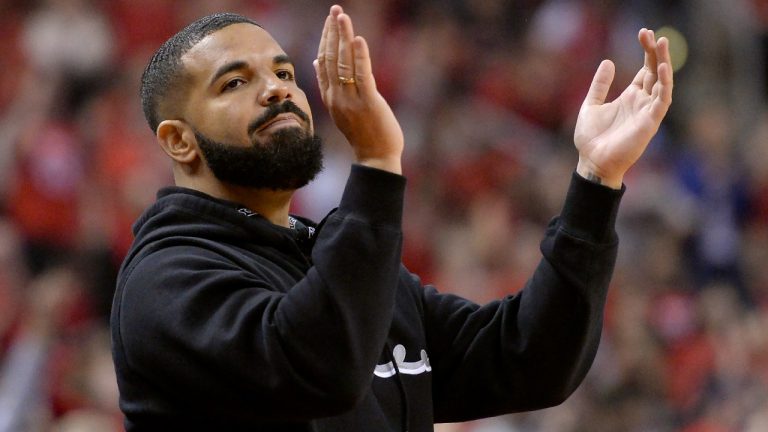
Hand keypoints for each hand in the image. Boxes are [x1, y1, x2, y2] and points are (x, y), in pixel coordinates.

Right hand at [314, 5, 403, 173]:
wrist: (375, 158)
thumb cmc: (364, 133)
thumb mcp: (342, 108)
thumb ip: (330, 86)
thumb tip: (317, 62)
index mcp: (330, 97)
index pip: (323, 62)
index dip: (325, 39)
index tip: (329, 21)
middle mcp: (337, 97)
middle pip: (330, 58)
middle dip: (332, 32)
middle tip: (335, 10)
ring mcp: (351, 100)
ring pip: (343, 63)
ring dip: (343, 37)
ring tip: (342, 17)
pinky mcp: (368, 102)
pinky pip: (361, 75)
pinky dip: (359, 56)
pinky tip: (358, 39)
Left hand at [574, 28, 673, 188]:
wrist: (592, 161)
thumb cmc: (591, 138)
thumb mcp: (591, 105)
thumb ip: (600, 85)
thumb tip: (608, 61)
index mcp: (630, 97)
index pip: (644, 70)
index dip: (646, 52)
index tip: (643, 33)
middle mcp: (642, 102)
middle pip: (654, 72)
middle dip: (656, 52)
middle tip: (653, 34)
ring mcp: (647, 112)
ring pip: (662, 83)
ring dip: (663, 63)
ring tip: (661, 43)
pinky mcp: (650, 122)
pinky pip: (662, 100)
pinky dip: (664, 84)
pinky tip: (661, 68)